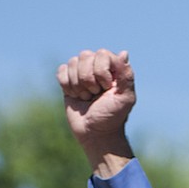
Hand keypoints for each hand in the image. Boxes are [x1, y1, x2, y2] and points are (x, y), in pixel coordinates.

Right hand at [56, 47, 136, 162]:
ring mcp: (81, 73)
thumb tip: (123, 53)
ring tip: (87, 97)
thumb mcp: (125, 98)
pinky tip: (76, 96)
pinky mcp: (68, 81)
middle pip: (85, 56)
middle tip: (95, 95)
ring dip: (78, 85)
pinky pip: (61, 71)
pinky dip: (67, 86)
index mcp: (112, 67)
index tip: (106, 88)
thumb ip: (127, 76)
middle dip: (88, 80)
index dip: (101, 72)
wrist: (95, 134)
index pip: (102, 54)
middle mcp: (96, 66)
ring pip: (72, 63)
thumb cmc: (112, 117)